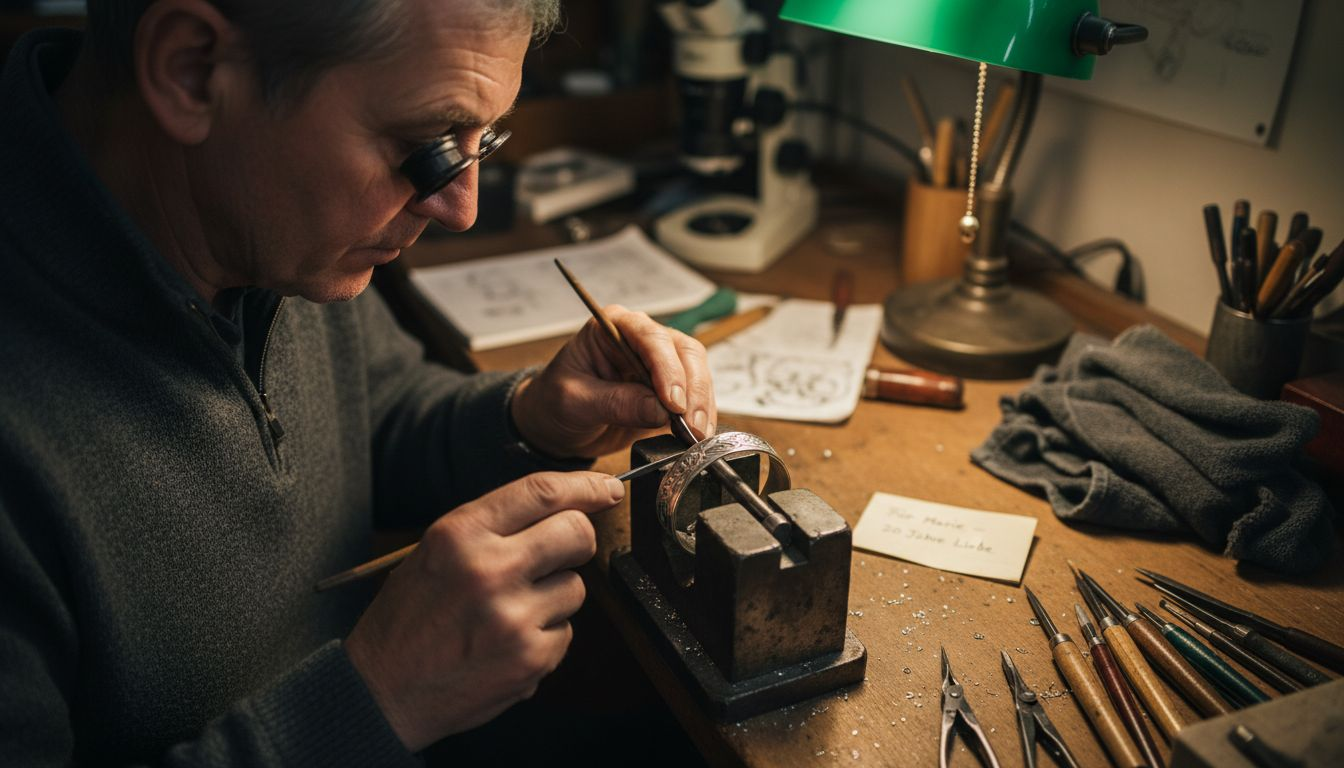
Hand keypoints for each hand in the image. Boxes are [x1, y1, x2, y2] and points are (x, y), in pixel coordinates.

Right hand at [344, 471, 620, 750]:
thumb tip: (567, 506)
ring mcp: (512, 617)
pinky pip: (566, 632)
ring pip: (575, 586)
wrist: (382, 690)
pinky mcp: (530, 658)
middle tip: (558, 554)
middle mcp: (489, 570)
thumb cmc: (410, 618)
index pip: (541, 492)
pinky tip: (508, 642)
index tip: (606, 489)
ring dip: (555, 596)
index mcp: (460, 534)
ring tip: (510, 611)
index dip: (585, 486)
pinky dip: (545, 636)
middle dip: (577, 540)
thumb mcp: (435, 551)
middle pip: (576, 533)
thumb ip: (495, 526)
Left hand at [510, 304, 716, 458]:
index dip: (667, 369)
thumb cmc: (553, 403)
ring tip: (697, 436)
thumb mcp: (574, 402)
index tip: (673, 402)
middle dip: (693, 389)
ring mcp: (658, 363)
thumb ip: (615, 402)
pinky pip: (694, 397)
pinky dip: (700, 417)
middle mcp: (640, 338)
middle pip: (683, 352)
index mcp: (612, 327)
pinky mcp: (668, 389)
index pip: (650, 338)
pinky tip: (697, 436)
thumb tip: (659, 410)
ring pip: (696, 373)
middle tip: (692, 424)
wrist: (554, 426)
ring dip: (702, 405)